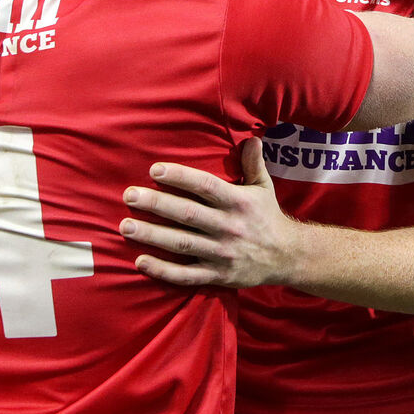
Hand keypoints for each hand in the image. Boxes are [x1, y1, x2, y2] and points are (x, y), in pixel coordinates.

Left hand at [119, 138, 301, 288]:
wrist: (288, 257)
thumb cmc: (268, 218)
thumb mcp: (264, 188)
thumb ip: (253, 164)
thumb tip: (251, 137)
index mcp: (238, 202)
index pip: (205, 186)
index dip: (180, 177)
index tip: (155, 169)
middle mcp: (229, 227)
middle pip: (187, 214)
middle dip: (156, 204)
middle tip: (129, 195)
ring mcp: (222, 253)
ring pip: (182, 243)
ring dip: (152, 235)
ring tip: (125, 226)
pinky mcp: (218, 276)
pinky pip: (187, 275)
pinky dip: (164, 270)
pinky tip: (140, 262)